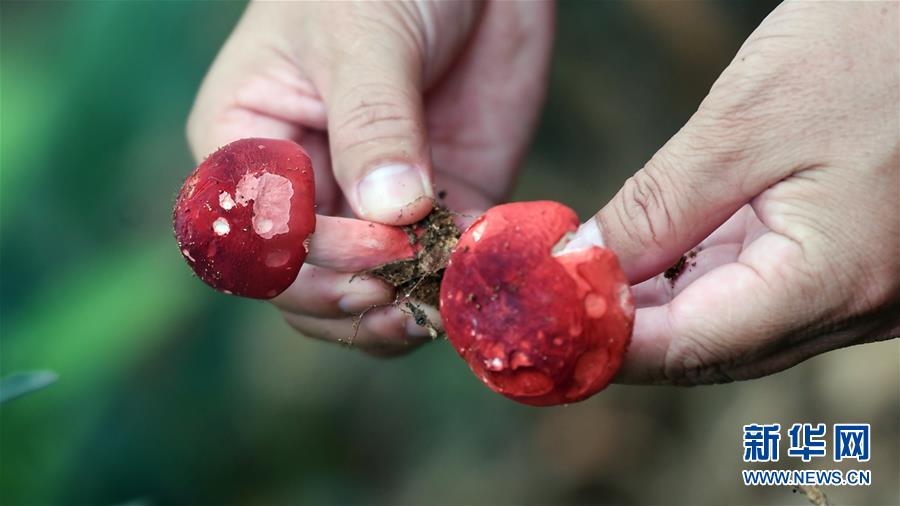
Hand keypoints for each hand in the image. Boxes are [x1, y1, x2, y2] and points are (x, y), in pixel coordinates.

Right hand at [186, 1, 553, 353]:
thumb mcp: (363, 38)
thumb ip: (371, 124)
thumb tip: (389, 212)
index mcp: (250, 145)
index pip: (254, 235)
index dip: (307, 261)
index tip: (378, 246)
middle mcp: (303, 188)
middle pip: (299, 284)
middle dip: (348, 300)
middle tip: (406, 293)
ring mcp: (370, 204)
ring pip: (361, 295)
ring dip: (395, 313)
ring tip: (436, 306)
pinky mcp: (437, 207)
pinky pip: (432, 272)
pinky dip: (449, 287)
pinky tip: (472, 278)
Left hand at [574, 1, 898, 383]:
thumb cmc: (872, 46)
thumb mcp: (748, 121)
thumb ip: (660, 205)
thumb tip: (585, 262)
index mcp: (831, 282)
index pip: (691, 349)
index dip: (607, 342)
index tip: (543, 319)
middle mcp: (852, 307)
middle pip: (710, 348)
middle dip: (626, 329)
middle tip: (554, 298)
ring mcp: (858, 292)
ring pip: (731, 325)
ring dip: (658, 306)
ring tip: (590, 273)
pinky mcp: (852, 264)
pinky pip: (760, 292)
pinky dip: (699, 279)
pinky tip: (654, 253)